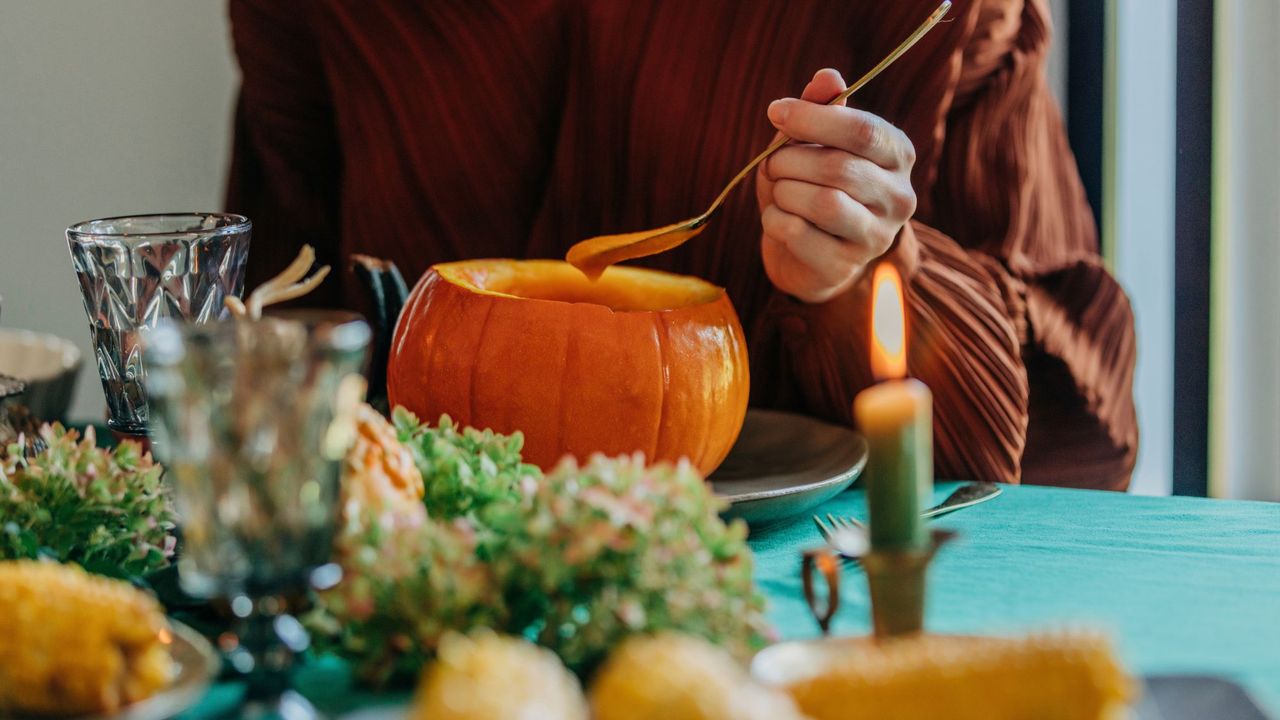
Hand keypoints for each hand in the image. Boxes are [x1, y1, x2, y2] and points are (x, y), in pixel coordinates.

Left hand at [757, 69, 916, 303]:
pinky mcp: (846, 266)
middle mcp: (900, 196)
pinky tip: (776, 218)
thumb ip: (821, 109)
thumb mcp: (811, 143)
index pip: (863, 131)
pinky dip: (775, 219)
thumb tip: (828, 77)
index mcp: (898, 154)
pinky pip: (799, 233)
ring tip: (778, 190)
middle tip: (771, 164)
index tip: (776, 111)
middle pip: (839, 167)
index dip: (813, 118)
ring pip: (824, 203)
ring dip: (785, 191)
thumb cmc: (810, 185)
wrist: (805, 254)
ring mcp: (877, 236)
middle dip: (790, 160)